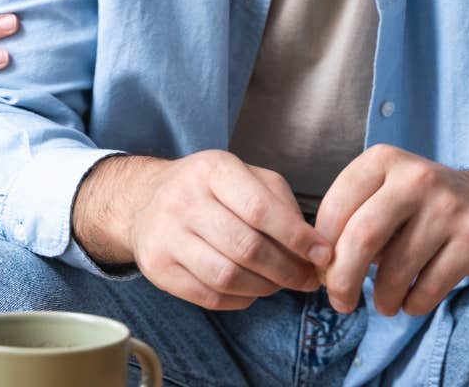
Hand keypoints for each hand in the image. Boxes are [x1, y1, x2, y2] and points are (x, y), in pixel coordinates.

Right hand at [82, 151, 332, 310]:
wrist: (146, 198)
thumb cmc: (209, 189)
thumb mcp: (246, 176)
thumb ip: (281, 204)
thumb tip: (315, 246)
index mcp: (212, 169)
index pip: (260, 209)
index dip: (297, 237)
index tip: (322, 255)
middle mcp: (183, 199)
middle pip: (246, 247)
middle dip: (287, 270)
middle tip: (306, 279)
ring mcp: (165, 234)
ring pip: (227, 276)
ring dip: (264, 288)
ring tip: (279, 284)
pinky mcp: (156, 267)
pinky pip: (208, 296)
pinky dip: (239, 299)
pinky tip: (249, 290)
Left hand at [314, 145, 468, 317]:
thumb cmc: (414, 206)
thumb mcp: (379, 195)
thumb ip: (348, 222)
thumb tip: (323, 269)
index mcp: (383, 160)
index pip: (336, 208)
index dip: (322, 248)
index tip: (322, 271)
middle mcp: (417, 177)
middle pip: (363, 238)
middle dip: (343, 279)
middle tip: (340, 301)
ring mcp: (449, 206)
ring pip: (396, 270)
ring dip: (382, 298)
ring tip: (383, 304)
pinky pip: (429, 288)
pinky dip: (412, 304)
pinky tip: (410, 301)